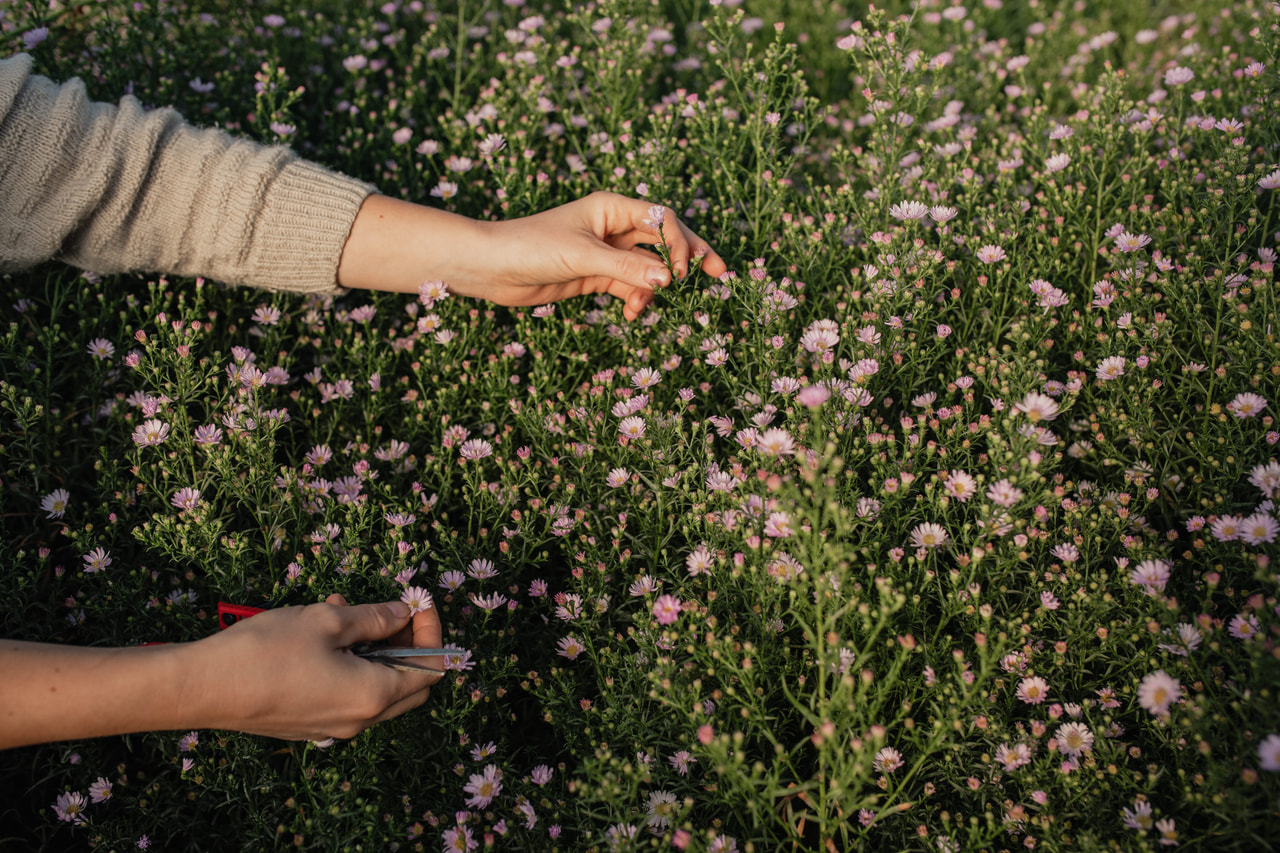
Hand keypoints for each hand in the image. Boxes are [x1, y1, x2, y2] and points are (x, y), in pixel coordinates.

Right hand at [179, 594, 442, 740]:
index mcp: (373, 696)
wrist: (203, 688)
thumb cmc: (266, 651)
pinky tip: (323, 632)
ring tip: (345, 607)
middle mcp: (360, 721)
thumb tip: (403, 613)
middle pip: (409, 684)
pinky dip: (350, 662)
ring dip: (373, 647)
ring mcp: (333, 727)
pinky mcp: (309, 725)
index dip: (431, 632)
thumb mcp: (327, 620)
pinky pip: (347, 694)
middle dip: (408, 642)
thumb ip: (374, 618)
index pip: (430, 669)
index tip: (418, 601)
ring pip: (375, 687)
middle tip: (393, 609)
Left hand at [337, 191, 728, 320]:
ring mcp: (604, 252)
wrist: (490, 268)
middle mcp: (611, 226)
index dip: (682, 241)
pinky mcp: (594, 276)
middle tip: (718, 274)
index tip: (687, 269)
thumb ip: (626, 268)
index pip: (661, 219)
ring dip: (655, 285)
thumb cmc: (529, 247)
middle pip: (662, 239)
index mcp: (611, 207)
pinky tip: (633, 313)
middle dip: (688, 257)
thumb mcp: (581, 257)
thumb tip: (668, 278)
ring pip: (647, 266)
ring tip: (651, 305)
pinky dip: (636, 299)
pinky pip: (629, 286)